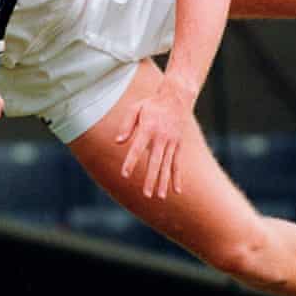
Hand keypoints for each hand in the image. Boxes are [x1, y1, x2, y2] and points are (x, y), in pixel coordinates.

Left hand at [116, 75, 194, 198]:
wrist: (176, 98)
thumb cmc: (151, 104)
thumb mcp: (135, 108)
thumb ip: (126, 125)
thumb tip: (117, 141)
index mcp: (148, 128)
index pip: (138, 148)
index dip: (131, 161)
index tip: (125, 174)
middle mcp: (161, 137)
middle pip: (155, 161)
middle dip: (151, 179)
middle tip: (146, 194)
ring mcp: (172, 142)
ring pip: (167, 166)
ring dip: (163, 182)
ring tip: (160, 197)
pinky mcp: (178, 145)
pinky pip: (177, 164)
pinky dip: (177, 177)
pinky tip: (177, 191)